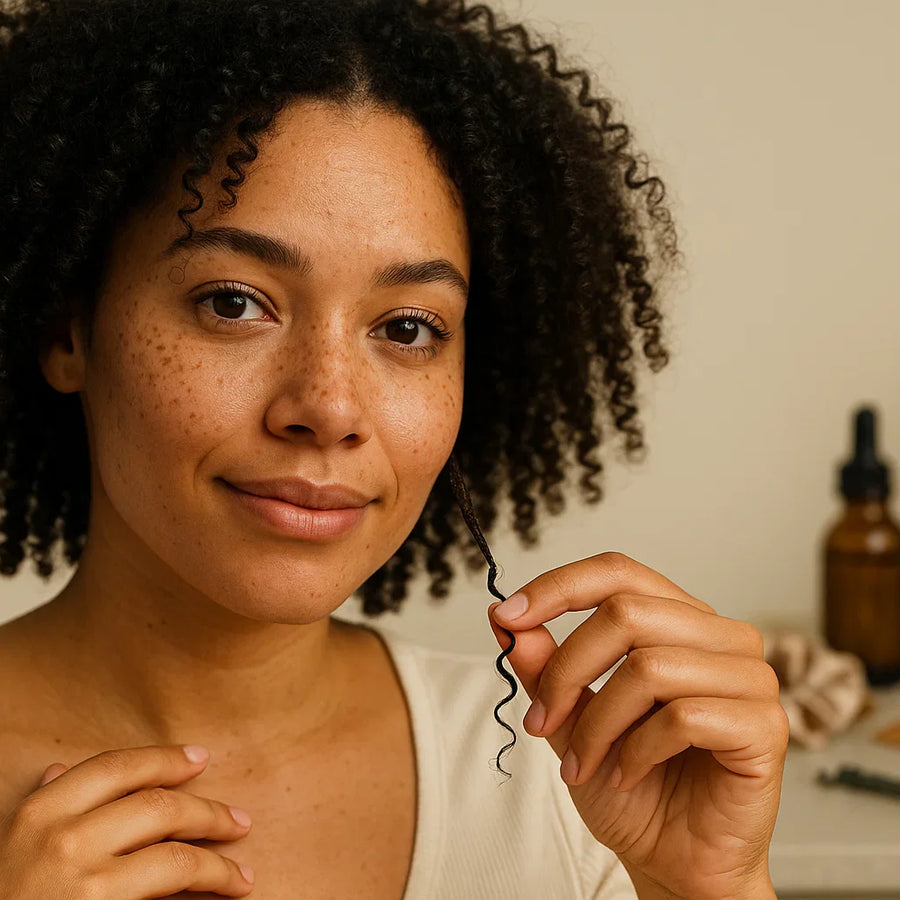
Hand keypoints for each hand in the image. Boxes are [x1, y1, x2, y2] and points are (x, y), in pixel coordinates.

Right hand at [0, 745, 254, 898]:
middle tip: (239, 821)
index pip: (117, 766)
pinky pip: (172, 893)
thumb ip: (46, 807)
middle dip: (208, 812)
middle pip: (159, 807)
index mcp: (40, 812)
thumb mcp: (14, 847)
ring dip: (218, 863)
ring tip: (241, 874)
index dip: (165, 759)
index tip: (201, 758)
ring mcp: (86, 884)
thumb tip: (60, 770)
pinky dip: (206, 889)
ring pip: (176, 856)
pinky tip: (224, 891)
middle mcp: (64, 841)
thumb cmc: (9, 896)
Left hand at [488, 552, 787, 899]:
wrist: (676, 862)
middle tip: (540, 721)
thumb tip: (505, 619)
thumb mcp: (570, 718)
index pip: (618, 571)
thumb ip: (545, 667)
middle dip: (566, 671)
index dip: (558, 587)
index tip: (506, 617)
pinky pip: (683, 717)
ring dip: (597, 724)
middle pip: (625, 613)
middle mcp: (719, 636)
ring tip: (582, 764)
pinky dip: (637, 750)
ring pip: (649, 666)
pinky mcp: (763, 725)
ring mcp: (749, 677)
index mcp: (676, 620)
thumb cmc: (629, 783)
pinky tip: (626, 774)